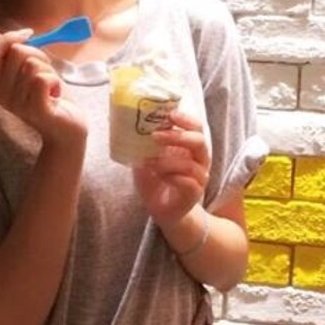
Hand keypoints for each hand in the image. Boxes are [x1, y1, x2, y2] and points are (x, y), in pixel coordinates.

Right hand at [0, 29, 86, 148]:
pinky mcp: (35, 110)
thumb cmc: (50, 98)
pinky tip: (55, 95)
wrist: (67, 129)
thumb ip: (13, 55)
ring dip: (49, 71)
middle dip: (38, 54)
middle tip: (46, 72)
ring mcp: (17, 104)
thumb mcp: (30, 72)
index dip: (9, 39)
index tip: (29, 34)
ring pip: (33, 65)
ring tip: (50, 88)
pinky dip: (55, 81)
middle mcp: (2, 95)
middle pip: (16, 52)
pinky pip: (43, 79)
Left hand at [132, 108, 209, 224]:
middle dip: (178, 136)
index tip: (170, 114)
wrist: (163, 211)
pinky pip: (187, 182)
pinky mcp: (194, 193)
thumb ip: (142, 144)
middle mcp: (200, 160)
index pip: (196, 127)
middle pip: (199, 142)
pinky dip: (171, 177)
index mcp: (190, 147)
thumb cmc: (156, 182)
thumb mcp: (145, 159)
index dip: (186, 119)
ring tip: (149, 162)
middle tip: (156, 135)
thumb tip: (124, 124)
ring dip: (168, 161)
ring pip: (191, 164)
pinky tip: (159, 175)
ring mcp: (199, 177)